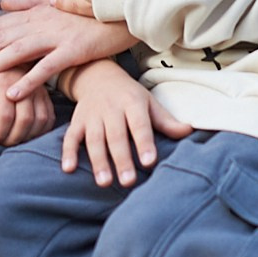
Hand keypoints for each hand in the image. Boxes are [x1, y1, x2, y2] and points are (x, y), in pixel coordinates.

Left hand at [0, 0, 133, 101]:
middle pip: (0, 41)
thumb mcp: (54, 4)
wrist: (122, 12)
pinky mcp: (73, 49)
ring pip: (17, 51)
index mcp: (35, 14)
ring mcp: (56, 35)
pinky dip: (28, 80)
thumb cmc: (88, 13)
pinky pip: (47, 66)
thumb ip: (26, 4)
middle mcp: (41, 22)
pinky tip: (12, 94)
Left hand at [0, 66, 55, 146]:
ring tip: (13, 140)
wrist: (5, 58)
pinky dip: (40, 131)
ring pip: (40, 120)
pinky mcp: (47, 94)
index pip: (5, 116)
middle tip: (2, 143)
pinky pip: (50, 117)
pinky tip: (27, 135)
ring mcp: (39, 89)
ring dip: (27, 136)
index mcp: (5, 81)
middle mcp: (25, 84)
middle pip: (25, 120)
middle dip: (13, 138)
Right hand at [61, 61, 193, 186]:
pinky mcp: (77, 120)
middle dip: (121, 159)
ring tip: (104, 181)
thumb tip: (190, 131)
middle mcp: (111, 109)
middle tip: (128, 181)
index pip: (139, 125)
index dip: (144, 143)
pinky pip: (70, 136)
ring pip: (94, 139)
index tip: (149, 162)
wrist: (97, 74)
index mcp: (132, 103)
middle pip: (116, 136)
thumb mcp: (149, 102)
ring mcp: (92, 115)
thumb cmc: (129, 95)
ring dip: (98, 161)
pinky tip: (68, 168)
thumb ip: (166, 121)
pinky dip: (68, 152)